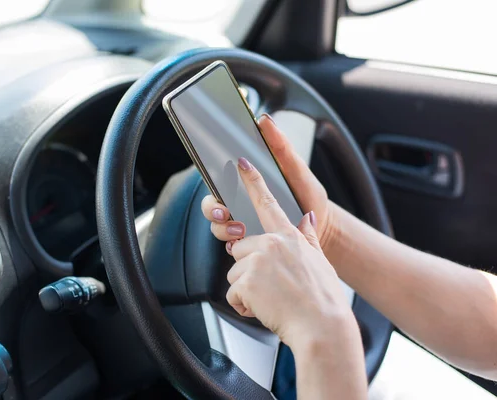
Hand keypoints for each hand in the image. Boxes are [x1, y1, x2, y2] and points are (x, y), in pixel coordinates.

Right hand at [201, 113, 337, 251]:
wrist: (324, 229)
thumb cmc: (308, 195)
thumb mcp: (296, 169)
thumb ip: (280, 146)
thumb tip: (264, 120)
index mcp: (247, 183)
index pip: (218, 178)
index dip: (212, 181)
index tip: (217, 185)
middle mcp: (240, 203)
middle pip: (211, 204)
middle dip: (212, 209)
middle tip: (224, 213)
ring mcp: (243, 223)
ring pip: (217, 226)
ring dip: (222, 228)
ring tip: (239, 231)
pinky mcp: (249, 243)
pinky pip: (230, 245)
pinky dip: (232, 245)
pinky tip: (242, 243)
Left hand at [223, 156, 355, 348]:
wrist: (323, 328)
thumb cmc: (324, 300)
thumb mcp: (320, 262)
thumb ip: (308, 238)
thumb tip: (307, 218)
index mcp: (289, 236)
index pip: (266, 203)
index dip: (252, 182)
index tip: (240, 164)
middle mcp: (271, 244)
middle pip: (239, 249)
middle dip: (248, 269)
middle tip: (271, 286)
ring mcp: (258, 261)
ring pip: (234, 273)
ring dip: (247, 290)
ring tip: (272, 300)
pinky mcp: (247, 280)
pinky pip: (233, 294)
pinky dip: (243, 305)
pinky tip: (264, 308)